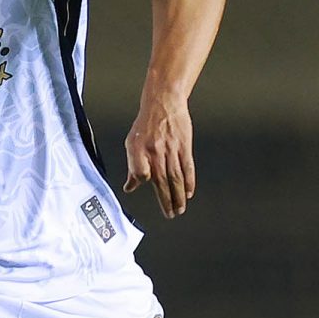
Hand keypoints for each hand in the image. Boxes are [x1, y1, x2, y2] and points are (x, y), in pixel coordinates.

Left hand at [123, 96, 194, 217]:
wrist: (163, 103)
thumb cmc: (145, 124)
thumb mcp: (131, 143)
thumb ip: (132, 166)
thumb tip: (129, 188)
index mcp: (139, 150)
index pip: (140, 171)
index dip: (142, 178)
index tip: (145, 183)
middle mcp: (155, 151)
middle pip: (162, 181)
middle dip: (166, 200)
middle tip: (170, 214)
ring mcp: (171, 149)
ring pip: (176, 178)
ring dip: (178, 196)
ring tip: (179, 209)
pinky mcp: (184, 146)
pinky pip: (187, 168)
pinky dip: (189, 182)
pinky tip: (188, 193)